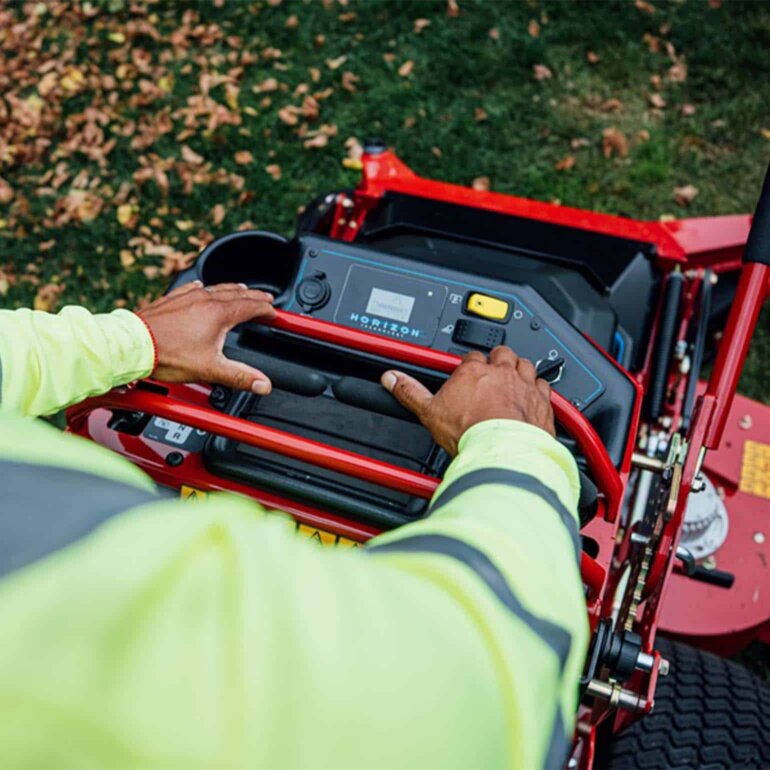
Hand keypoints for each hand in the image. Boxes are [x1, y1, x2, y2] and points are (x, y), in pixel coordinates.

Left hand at [136, 281, 276, 393]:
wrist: (132, 345)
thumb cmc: (166, 355)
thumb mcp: (210, 369)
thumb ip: (240, 376)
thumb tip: (263, 384)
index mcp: (219, 314)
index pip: (252, 306)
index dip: (267, 309)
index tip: (275, 313)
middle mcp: (204, 300)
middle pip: (237, 293)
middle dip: (255, 295)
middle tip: (266, 297)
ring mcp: (186, 298)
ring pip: (216, 288)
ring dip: (233, 289)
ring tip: (242, 289)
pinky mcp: (171, 300)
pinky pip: (192, 288)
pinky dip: (204, 288)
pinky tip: (201, 288)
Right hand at [381, 347, 554, 455]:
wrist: (503, 450)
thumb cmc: (470, 432)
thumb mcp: (429, 412)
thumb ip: (410, 392)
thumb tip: (392, 378)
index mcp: (473, 371)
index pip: (471, 357)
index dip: (468, 365)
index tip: (466, 373)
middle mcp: (501, 372)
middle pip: (501, 354)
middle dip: (497, 359)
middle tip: (491, 370)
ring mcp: (524, 385)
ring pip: (525, 364)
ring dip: (519, 368)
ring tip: (513, 378)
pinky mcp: (541, 401)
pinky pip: (544, 385)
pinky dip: (539, 388)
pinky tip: (534, 395)